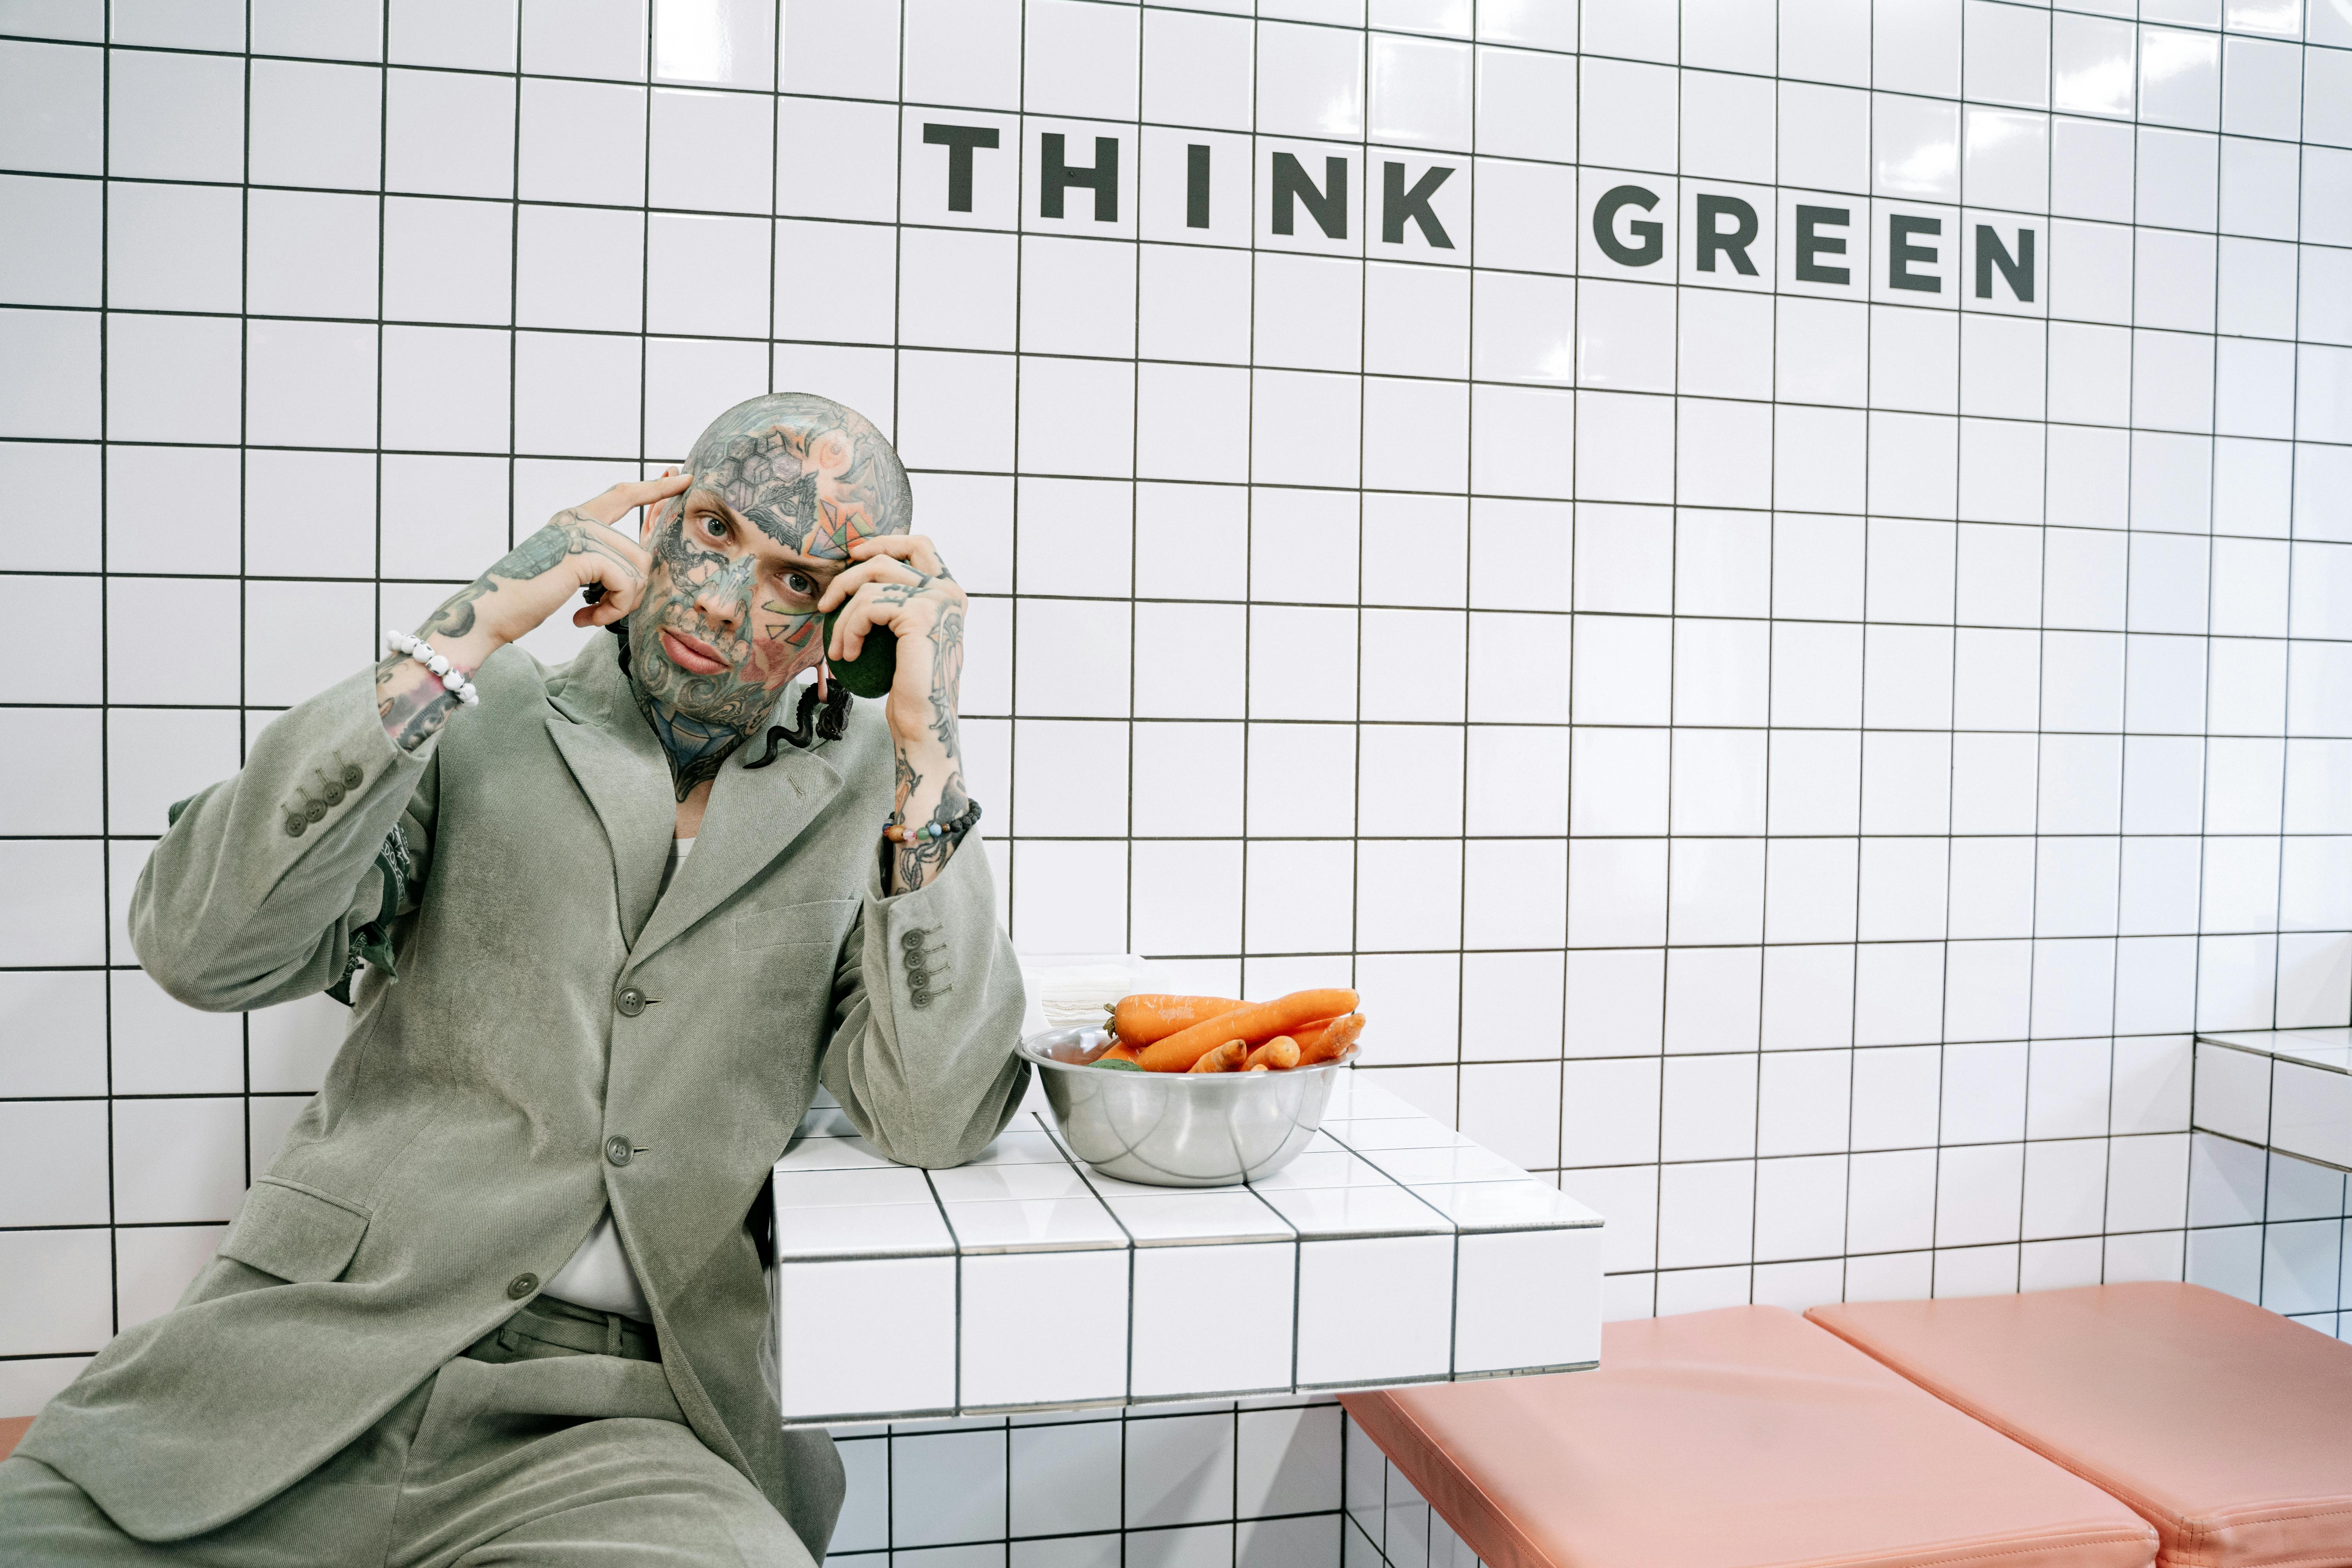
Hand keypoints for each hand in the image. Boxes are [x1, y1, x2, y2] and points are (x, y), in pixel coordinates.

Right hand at [375, 474, 685, 752]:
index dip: (655, 488)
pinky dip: (611, 609)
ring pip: (637, 570)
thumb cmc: (525, 598)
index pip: (623, 495)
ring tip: (589, 614)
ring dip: (620, 604)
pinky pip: (626, 583)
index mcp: (573, 519)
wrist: (489, 614)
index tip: (682, 479)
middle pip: (640, 552)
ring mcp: (578, 534)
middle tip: (599, 611)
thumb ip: (600, 561)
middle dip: (630, 592)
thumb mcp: (569, 572)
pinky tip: (582, 618)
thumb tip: (639, 569)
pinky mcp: (581, 555)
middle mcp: (577, 519)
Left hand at [818, 534, 965, 755]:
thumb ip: (899, 605)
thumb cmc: (912, 688)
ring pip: (871, 583)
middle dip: (849, 576)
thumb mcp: (907, 638)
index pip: (919, 545)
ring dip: (844, 615)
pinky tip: (847, 654)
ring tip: (839, 648)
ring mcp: (937, 600)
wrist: (924, 722)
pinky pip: (868, 606)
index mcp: (950, 594)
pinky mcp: (920, 614)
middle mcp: (949, 592)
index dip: (884, 542)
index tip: (854, 557)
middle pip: (887, 558)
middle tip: (827, 605)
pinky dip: (849, 629)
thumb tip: (864, 576)